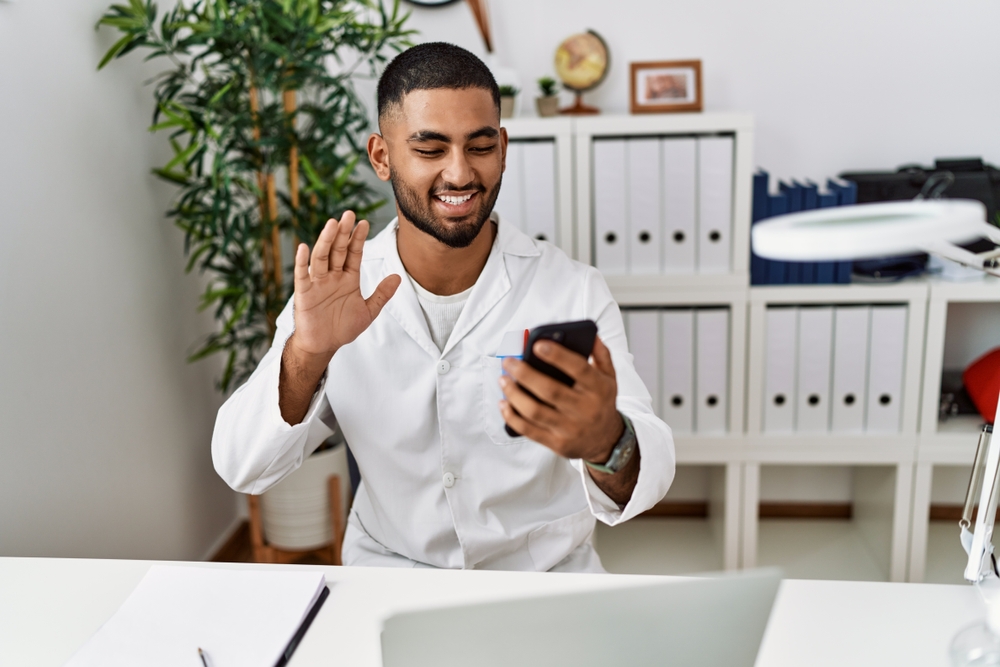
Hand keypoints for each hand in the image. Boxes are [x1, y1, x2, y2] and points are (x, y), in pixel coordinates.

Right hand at [288, 212, 400, 363]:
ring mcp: (317, 282)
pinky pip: (302, 275)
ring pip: (321, 257)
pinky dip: (302, 262)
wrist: (324, 345)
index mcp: (348, 278)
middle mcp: (332, 276)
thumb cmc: (343, 327)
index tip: (364, 222)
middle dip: (343, 233)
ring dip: (326, 240)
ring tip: (332, 224)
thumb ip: (382, 294)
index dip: (358, 238)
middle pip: (338, 250)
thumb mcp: (368, 311)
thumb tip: (397, 277)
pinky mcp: (304, 293)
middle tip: (349, 214)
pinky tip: (304, 248)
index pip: (354, 253)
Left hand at [499, 335, 623, 463]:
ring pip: (536, 411)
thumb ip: (600, 354)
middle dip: (525, 374)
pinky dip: (512, 417)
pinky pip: (529, 431)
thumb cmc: (601, 402)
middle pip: (551, 390)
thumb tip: (591, 335)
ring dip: (514, 394)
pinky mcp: (557, 444)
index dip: (558, 356)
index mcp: (599, 388)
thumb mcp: (609, 377)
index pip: (579, 369)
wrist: (606, 440)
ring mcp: (571, 429)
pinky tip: (504, 403)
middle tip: (509, 361)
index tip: (538, 344)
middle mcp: (586, 409)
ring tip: (503, 379)